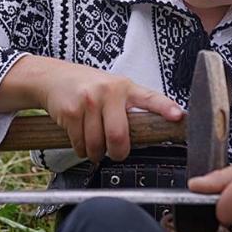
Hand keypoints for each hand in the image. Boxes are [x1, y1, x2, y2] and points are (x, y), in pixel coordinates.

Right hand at [35, 59, 182, 162]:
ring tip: (95, 145)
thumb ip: (129, 106)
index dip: (165, 108)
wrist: (53, 77)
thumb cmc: (87, 86)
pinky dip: (81, 149)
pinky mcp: (71, 112)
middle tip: (116, 153)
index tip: (178, 116)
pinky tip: (80, 139)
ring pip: (97, 145)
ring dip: (96, 153)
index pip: (150, 98)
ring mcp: (88, 101)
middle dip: (117, 152)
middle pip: (118, 136)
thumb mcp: (113, 88)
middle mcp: (108, 92)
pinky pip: (80, 144)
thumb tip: (148, 134)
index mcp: (125, 87)